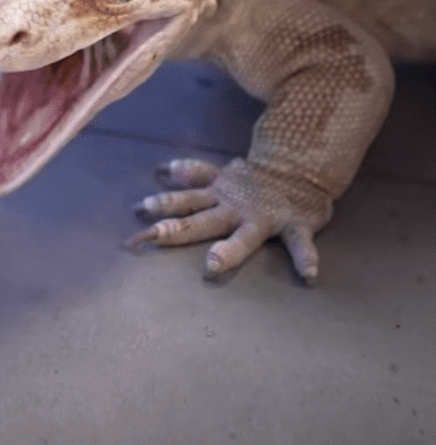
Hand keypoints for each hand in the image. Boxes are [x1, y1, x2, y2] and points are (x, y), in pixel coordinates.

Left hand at [129, 155, 332, 281]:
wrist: (299, 173)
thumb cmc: (254, 182)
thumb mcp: (222, 173)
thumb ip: (195, 174)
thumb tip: (163, 170)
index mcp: (217, 195)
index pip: (184, 198)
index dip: (161, 203)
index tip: (137, 212)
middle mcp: (235, 206)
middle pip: (201, 219)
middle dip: (177, 229)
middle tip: (152, 236)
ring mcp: (263, 217)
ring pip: (244, 237)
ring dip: (229, 250)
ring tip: (213, 264)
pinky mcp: (295, 225)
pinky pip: (300, 244)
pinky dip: (305, 257)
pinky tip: (308, 274)